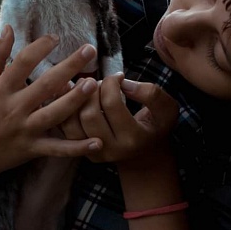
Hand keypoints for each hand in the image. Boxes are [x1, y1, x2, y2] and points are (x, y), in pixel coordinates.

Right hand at [0, 26, 102, 184]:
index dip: (40, 47)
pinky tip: (97, 142)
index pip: (23, 62)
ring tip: (93, 85)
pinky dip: (77, 148)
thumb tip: (9, 29)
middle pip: (46, 85)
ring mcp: (24, 130)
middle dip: (70, 66)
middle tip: (90, 50)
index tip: (56, 37)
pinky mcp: (31, 150)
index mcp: (0, 90)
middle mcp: (14, 109)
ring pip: (55, 114)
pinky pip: (57, 149)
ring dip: (76, 100)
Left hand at [60, 75, 178, 166]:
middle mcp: (110, 149)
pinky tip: (70, 93)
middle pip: (89, 114)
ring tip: (86, 87)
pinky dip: (64, 107)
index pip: (112, 104)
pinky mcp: (79, 150)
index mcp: (132, 139)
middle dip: (92, 91)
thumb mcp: (166, 108)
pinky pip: (64, 127)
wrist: (143, 153)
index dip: (112, 83)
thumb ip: (151, 94)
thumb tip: (123, 83)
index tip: (118, 76)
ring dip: (76, 98)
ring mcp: (92, 153)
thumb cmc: (155, 125)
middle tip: (100, 83)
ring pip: (72, 122)